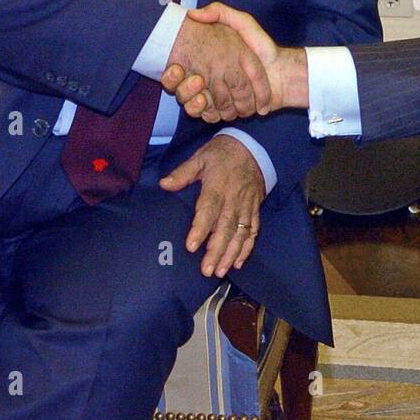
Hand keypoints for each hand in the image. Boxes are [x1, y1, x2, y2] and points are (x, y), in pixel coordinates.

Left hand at [159, 135, 265, 276]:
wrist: (254, 148)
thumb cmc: (223, 154)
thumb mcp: (201, 157)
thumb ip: (183, 173)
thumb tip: (164, 184)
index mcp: (218, 186)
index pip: (209, 209)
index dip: (201, 228)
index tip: (191, 246)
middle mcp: (234, 199)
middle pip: (226, 227)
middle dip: (217, 250)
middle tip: (207, 270)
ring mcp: (246, 206)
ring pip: (241, 233)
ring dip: (231, 253)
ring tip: (220, 271)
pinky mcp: (255, 210)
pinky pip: (253, 231)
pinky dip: (247, 248)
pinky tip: (238, 262)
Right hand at [161, 3, 308, 121]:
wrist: (282, 73)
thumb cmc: (263, 47)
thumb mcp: (242, 23)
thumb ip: (220, 13)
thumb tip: (193, 14)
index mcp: (208, 61)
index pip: (178, 71)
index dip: (172, 73)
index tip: (174, 67)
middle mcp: (208, 79)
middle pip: (183, 88)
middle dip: (182, 86)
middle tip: (188, 78)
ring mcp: (214, 96)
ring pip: (191, 102)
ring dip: (190, 97)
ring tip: (198, 89)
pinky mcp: (223, 110)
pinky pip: (206, 115)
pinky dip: (203, 111)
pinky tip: (205, 101)